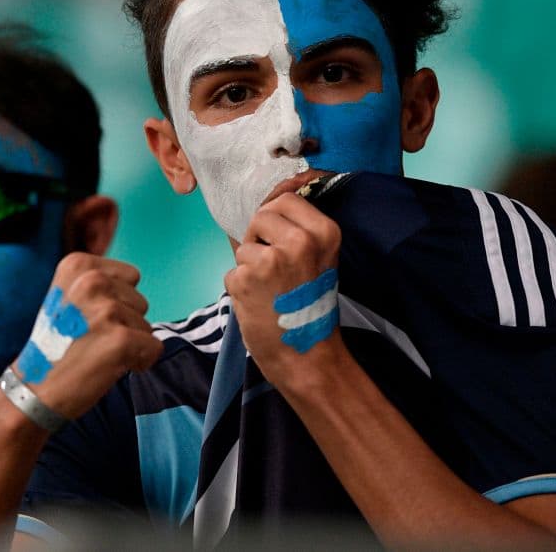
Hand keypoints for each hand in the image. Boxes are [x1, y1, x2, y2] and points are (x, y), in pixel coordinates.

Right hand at [11, 253, 162, 418]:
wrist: (34, 390)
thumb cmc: (56, 345)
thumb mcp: (67, 296)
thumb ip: (99, 282)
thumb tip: (134, 281)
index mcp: (78, 265)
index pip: (130, 277)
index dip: (117, 303)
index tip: (87, 320)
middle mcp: (92, 280)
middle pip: (140, 301)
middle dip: (123, 323)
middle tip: (90, 340)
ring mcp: (106, 310)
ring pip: (146, 326)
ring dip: (128, 343)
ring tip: (94, 352)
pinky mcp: (121, 339)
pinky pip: (154, 348)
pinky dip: (139, 362)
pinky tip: (109, 367)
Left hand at [225, 192, 341, 379]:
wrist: (306, 355)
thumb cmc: (310, 308)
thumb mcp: (319, 260)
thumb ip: (298, 230)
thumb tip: (268, 202)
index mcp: (324, 232)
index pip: (285, 200)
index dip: (275, 220)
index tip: (279, 243)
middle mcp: (299, 241)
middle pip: (261, 216)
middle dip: (259, 239)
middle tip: (274, 270)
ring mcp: (271, 260)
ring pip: (243, 246)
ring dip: (249, 267)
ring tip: (269, 291)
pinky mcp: (245, 279)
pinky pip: (232, 272)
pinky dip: (239, 288)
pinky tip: (258, 304)